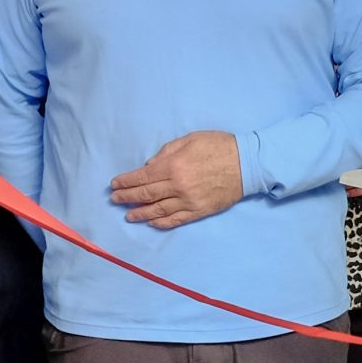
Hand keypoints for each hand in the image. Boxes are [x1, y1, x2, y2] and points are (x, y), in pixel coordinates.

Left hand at [112, 130, 241, 227]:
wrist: (246, 164)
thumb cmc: (219, 146)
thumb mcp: (190, 139)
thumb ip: (167, 152)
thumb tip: (150, 166)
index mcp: (173, 166)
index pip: (143, 177)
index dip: (126, 182)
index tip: (115, 185)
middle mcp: (178, 186)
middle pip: (146, 194)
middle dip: (127, 197)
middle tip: (115, 200)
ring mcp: (188, 201)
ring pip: (158, 210)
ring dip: (141, 213)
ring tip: (129, 215)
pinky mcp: (199, 211)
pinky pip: (176, 220)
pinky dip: (162, 223)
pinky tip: (152, 223)